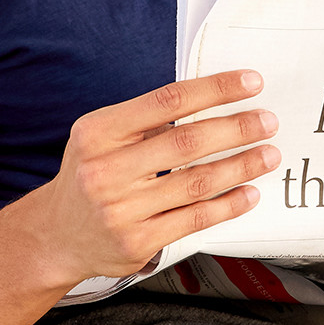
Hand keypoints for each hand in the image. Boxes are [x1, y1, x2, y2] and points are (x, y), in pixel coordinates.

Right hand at [30, 69, 279, 285]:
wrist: (55, 236)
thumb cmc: (89, 177)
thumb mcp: (101, 139)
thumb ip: (146, 123)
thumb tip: (212, 101)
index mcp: (98, 132)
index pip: (167, 101)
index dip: (214, 90)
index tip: (250, 82)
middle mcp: (106, 170)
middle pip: (187, 143)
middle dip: (236, 129)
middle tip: (267, 121)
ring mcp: (121, 210)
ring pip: (196, 183)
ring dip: (241, 166)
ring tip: (268, 155)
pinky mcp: (137, 242)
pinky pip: (194, 219)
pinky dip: (228, 205)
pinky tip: (249, 193)